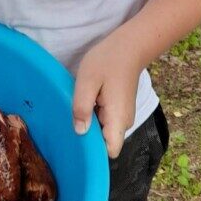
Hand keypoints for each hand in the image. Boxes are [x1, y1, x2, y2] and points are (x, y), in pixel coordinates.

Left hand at [72, 36, 141, 158]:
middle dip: (87, 136)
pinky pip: (105, 123)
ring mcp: (123, 117)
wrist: (129, 48)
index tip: (76, 143)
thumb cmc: (107, 61)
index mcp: (117, 118)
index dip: (94, 152)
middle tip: (71, 119)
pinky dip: (94, 116)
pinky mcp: (120, 111)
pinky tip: (86, 103)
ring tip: (78, 108)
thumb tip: (79, 132)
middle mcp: (124, 123)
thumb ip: (82, 107)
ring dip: (90, 124)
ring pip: (104, 133)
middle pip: (104, 143)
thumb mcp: (87, 81)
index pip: (110, 151)